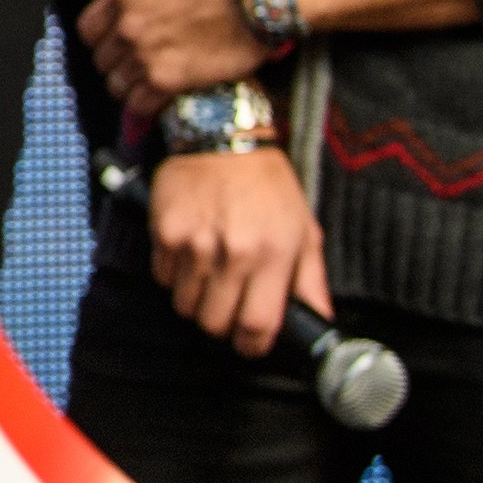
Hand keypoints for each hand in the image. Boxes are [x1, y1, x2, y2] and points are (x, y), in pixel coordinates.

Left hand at [77, 0, 265, 113]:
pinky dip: (144, 106)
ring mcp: (146, 57)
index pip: (87, 29)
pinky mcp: (169, 81)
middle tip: (134, 60)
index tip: (113, 39)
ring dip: (128, 84)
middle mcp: (127, 29)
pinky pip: (139, 105)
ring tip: (146, 80)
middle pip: (102, 59)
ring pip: (117, 84)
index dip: (99, 36)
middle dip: (115, 60)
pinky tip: (155, 99)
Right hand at [146, 147, 328, 357]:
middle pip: (214, 323)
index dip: (252, 345)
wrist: (221, 136)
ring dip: (196, 300)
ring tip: (209, 276)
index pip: (256, 327)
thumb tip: (319, 321)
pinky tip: (190, 253)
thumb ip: (311, 281)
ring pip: (185, 305)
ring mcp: (193, 244)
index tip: (250, 342)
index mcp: (271, 255)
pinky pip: (163, 277)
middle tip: (227, 306)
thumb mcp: (303, 229)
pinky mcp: (164, 232)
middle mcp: (231, 253)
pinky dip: (175, 275)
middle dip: (221, 323)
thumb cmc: (267, 184)